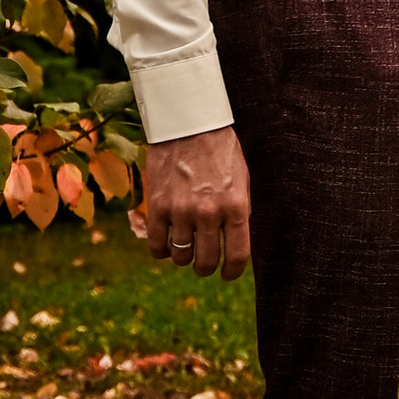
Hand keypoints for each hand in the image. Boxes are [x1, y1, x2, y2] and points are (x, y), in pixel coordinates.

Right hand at [132, 124, 252, 279]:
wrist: (188, 123)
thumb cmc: (220, 151)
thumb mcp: (241, 180)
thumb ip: (238, 213)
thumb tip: (235, 246)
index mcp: (236, 206)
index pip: (238, 256)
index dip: (233, 272)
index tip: (228, 275)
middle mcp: (209, 212)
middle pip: (206, 261)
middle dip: (206, 267)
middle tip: (204, 263)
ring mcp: (181, 211)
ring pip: (181, 257)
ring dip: (183, 257)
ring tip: (185, 246)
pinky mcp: (158, 206)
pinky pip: (157, 246)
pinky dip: (161, 252)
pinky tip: (166, 245)